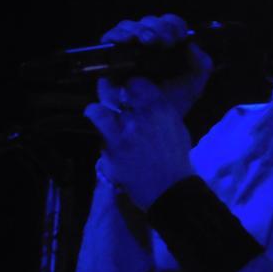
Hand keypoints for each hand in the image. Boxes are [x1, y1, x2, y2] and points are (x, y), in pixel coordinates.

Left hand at [86, 77, 194, 209]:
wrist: (169, 188)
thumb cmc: (177, 159)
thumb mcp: (175, 127)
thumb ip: (160, 111)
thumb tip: (147, 102)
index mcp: (160, 107)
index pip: (137, 82)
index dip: (131, 83)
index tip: (128, 87)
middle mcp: (141, 114)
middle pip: (117, 92)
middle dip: (111, 90)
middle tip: (107, 88)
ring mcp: (124, 131)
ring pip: (101, 109)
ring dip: (98, 108)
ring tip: (95, 109)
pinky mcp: (111, 148)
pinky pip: (100, 130)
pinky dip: (98, 123)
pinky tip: (99, 124)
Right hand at [100, 13, 211, 117]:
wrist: (150, 122)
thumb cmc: (171, 100)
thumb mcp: (195, 81)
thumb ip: (201, 61)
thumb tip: (190, 44)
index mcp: (169, 45)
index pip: (171, 24)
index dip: (174, 26)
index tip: (178, 38)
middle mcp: (148, 44)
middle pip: (151, 21)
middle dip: (159, 28)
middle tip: (163, 42)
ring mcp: (129, 49)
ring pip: (130, 26)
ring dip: (139, 29)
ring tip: (147, 40)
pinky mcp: (111, 57)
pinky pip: (111, 37)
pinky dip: (117, 34)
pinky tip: (126, 40)